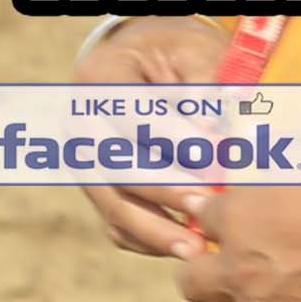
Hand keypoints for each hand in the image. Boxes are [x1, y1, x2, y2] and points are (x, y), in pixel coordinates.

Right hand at [76, 15, 236, 257]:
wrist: (146, 60)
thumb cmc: (179, 56)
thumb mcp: (194, 52)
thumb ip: (207, 84)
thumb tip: (219, 132)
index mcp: (99, 79)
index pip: (132, 114)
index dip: (173, 138)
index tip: (216, 157)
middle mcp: (81, 125)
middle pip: (116, 166)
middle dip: (165, 189)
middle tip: (209, 206)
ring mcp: (85, 162)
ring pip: (113, 203)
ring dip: (156, 229)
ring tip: (196, 249)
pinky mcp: (99, 190)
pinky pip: (116, 225)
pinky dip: (149, 241)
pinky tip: (186, 248)